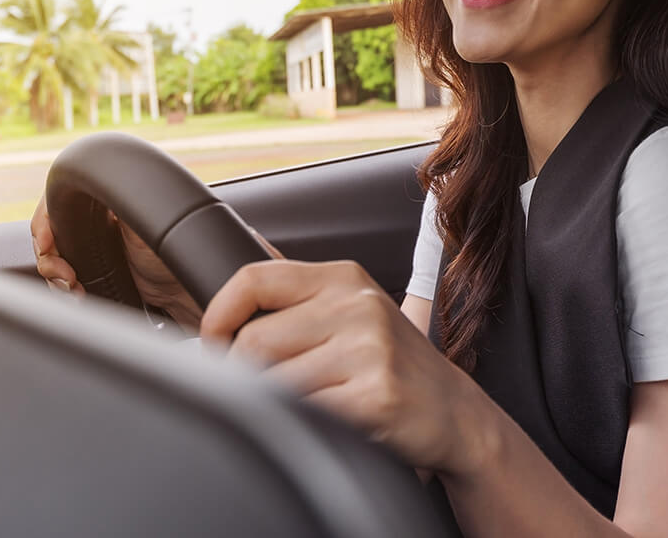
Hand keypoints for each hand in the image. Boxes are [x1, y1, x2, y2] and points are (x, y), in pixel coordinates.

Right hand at [30, 194, 202, 327]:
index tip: (47, 243)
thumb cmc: (178, 252)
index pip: (58, 201)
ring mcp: (97, 250)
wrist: (191, 292)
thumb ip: (116, 199)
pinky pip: (66, 279)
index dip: (46, 222)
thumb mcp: (144, 215)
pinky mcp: (98, 276)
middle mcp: (99, 221)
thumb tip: (86, 187)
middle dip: (50, 256)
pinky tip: (78, 294)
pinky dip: (66, 288)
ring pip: (56, 258)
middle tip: (65, 274)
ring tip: (75, 288)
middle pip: (52, 233)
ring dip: (57, 275)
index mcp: (106, 199)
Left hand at [199, 260, 488, 474]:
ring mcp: (369, 350)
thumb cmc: (392, 361)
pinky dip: (301, 426)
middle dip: (241, 373)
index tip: (212, 342)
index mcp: (343, 277)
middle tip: (251, 390)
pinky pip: (306, 415)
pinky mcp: (376, 397)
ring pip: (275, 382)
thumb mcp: (352, 307)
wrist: (455, 413)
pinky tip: (321, 425)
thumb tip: (246, 239)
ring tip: (296, 407)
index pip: (254, 278)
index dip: (218, 314)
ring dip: (272, 404)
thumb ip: (296, 285)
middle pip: (256, 339)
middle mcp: (356, 305)